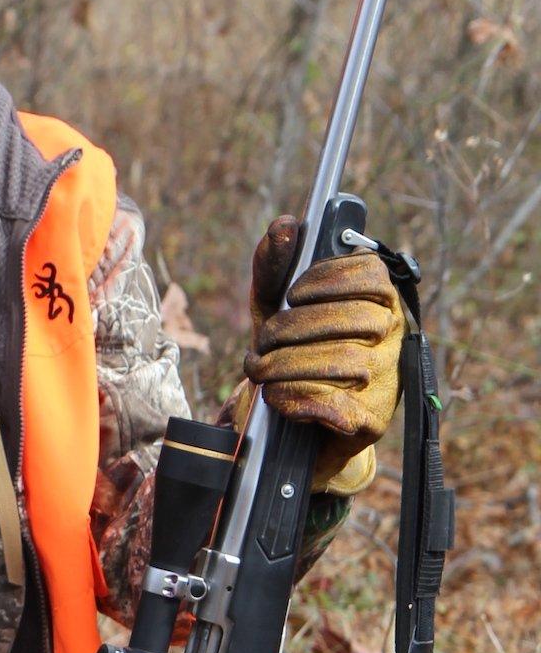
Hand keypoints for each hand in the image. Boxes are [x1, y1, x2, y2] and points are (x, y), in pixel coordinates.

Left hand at [244, 216, 403, 493]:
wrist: (292, 427)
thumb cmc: (290, 355)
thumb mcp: (274, 308)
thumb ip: (275, 267)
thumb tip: (285, 225)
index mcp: (378, 303)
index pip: (373, 274)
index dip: (328, 280)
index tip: (293, 294)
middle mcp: (393, 339)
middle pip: (353, 320)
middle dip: (293, 329)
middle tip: (261, 343)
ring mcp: (387, 382)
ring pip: (345, 362)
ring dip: (287, 365)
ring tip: (260, 370)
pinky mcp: (372, 421)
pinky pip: (339, 405)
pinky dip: (299, 399)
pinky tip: (279, 397)